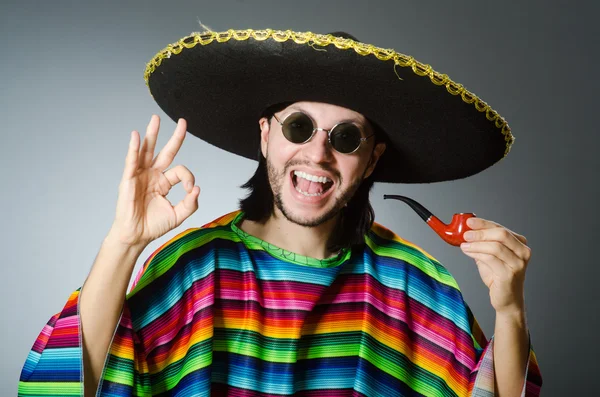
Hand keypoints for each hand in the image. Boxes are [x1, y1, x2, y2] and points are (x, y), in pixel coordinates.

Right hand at [109, 115, 199, 247]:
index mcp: (164, 182)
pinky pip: (132, 161)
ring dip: (151, 134)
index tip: (191, 189)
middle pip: (165, 151)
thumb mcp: (178, 215)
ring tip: (156, 119)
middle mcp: (153, 175)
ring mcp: (140, 175)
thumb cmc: (153, 226)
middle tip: (182, 121)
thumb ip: (190, 203)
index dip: (189, 177)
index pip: (181, 171)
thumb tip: (197, 188)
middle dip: (174, 137)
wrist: (136, 235)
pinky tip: (136, 136)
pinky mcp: (129, 179)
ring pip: (147, 151)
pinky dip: (133, 148)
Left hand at [459, 217, 530, 314]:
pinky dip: (476, 253)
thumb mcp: (489, 255)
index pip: (501, 228)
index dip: (484, 223)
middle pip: (501, 234)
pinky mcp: (509, 274)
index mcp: (519, 244)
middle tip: (466, 234)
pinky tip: (468, 252)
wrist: (506, 299)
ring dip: (476, 244)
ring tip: (464, 244)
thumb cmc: (498, 276)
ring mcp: (518, 264)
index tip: (469, 221)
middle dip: (481, 232)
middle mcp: (523, 252)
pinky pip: (490, 259)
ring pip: (495, 247)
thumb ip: (482, 243)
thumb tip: (467, 230)